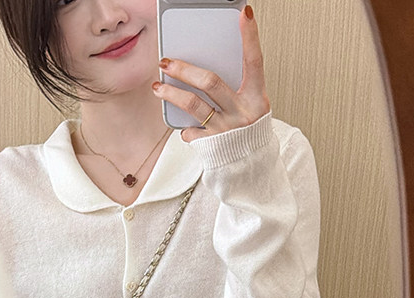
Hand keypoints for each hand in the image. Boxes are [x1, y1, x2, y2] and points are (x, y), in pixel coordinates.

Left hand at [152, 5, 270, 142]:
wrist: (251, 167)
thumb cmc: (247, 132)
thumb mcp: (250, 106)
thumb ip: (235, 87)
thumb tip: (204, 68)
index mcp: (256, 97)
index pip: (254, 61)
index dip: (250, 37)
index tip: (245, 14)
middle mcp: (243, 112)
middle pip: (210, 82)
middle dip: (184, 69)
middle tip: (166, 61)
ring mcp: (227, 129)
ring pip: (193, 106)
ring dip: (171, 94)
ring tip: (157, 86)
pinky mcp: (213, 146)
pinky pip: (191, 132)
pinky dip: (184, 128)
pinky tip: (182, 126)